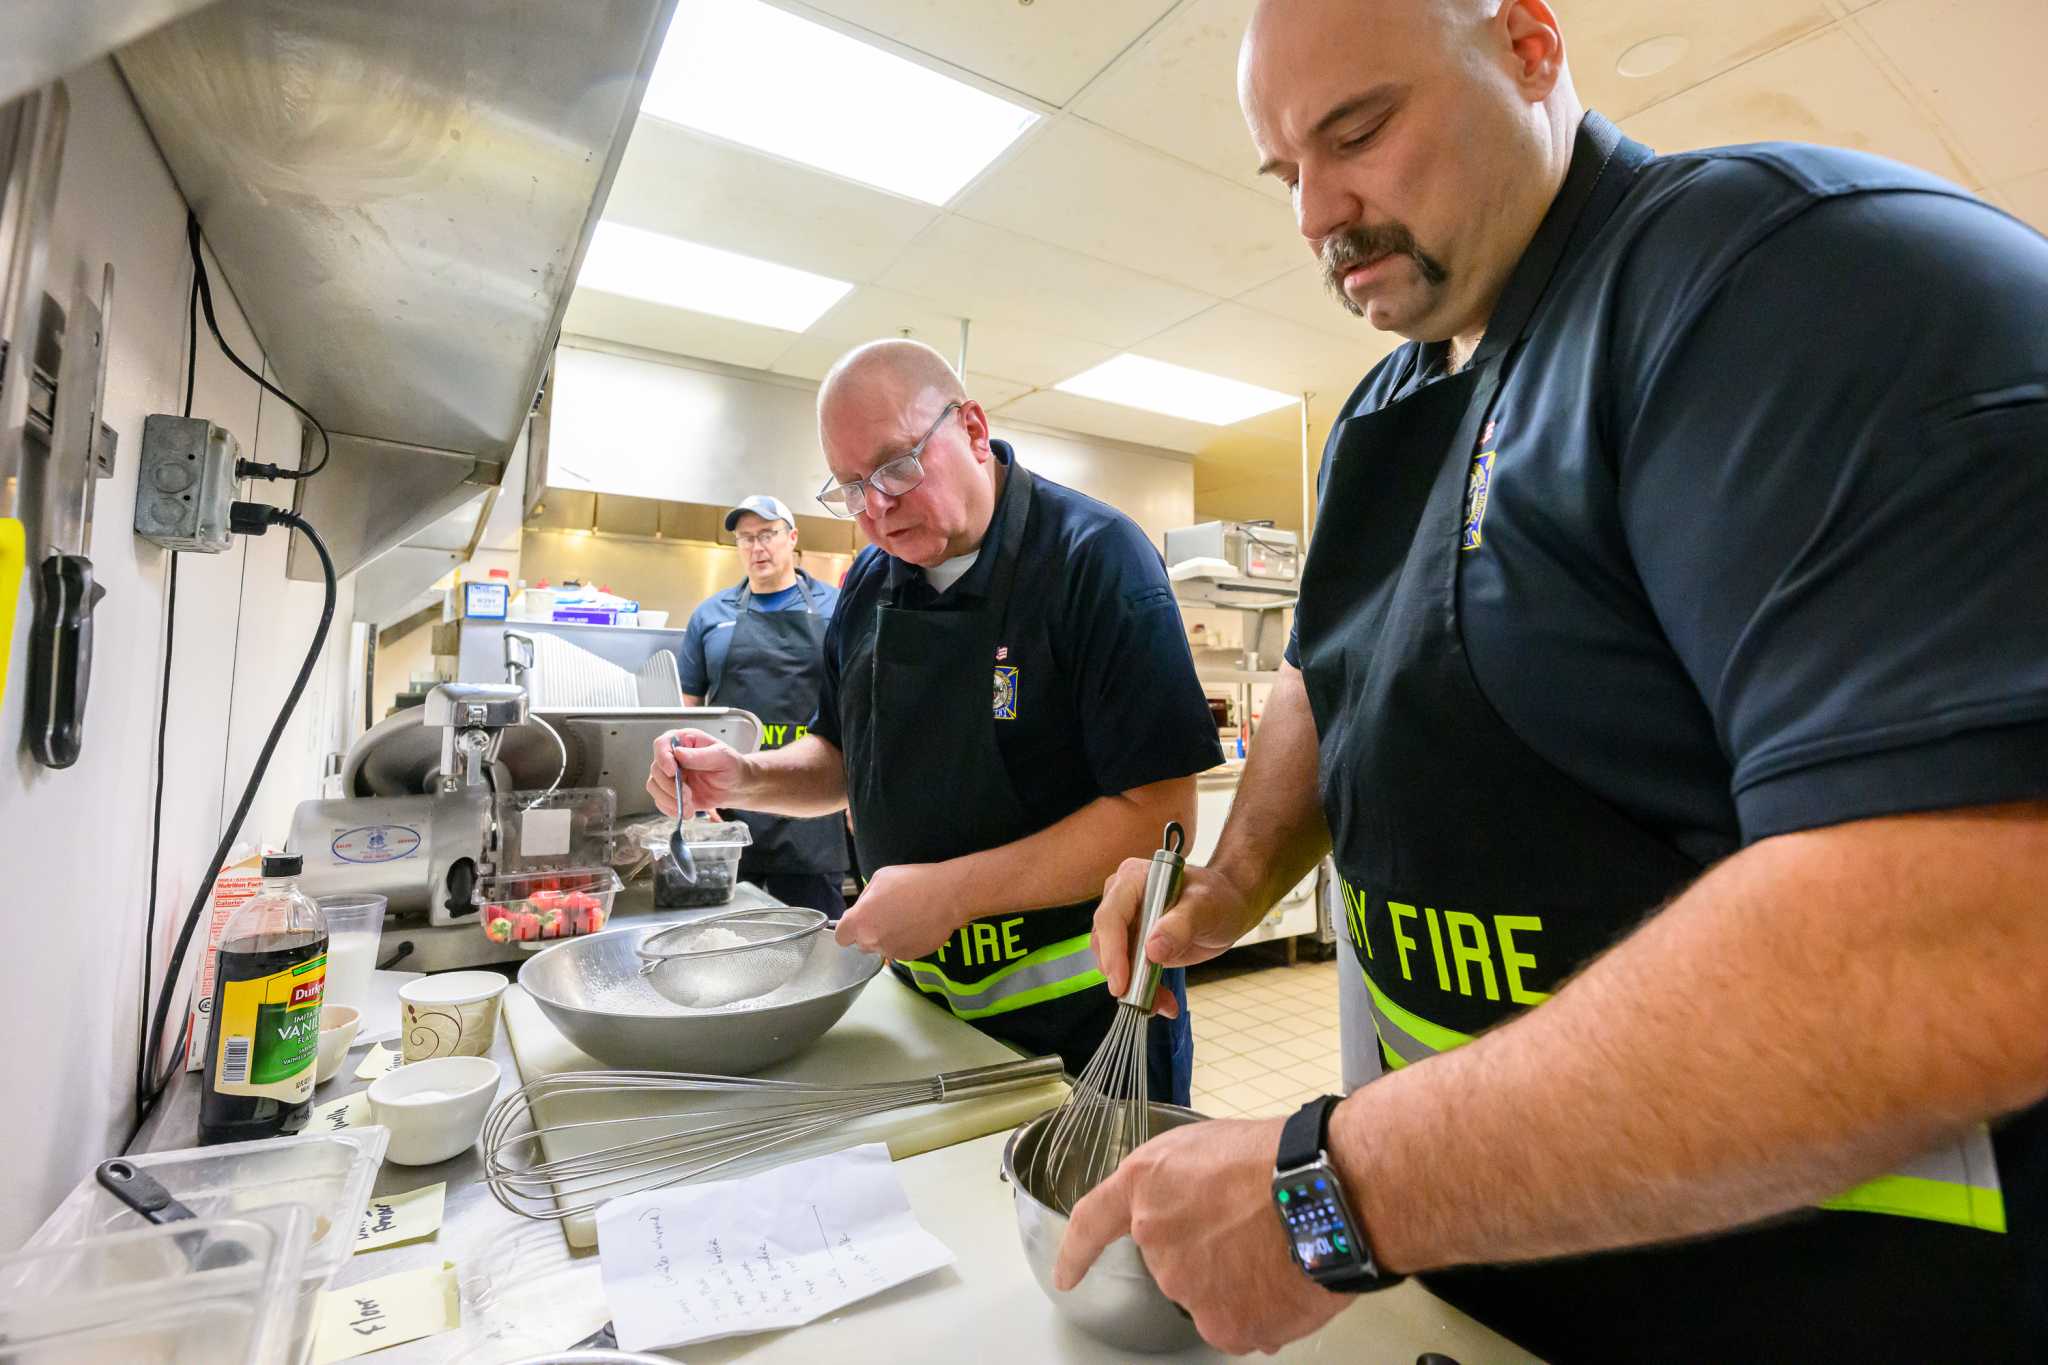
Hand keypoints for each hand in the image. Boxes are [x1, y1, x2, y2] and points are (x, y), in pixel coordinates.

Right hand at [645, 729, 747, 819]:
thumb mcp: (722, 757)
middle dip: (670, 786)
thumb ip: (700, 755)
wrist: (736, 787)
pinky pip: (660, 801)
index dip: (663, 758)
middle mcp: (673, 757)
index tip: (672, 771)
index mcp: (684, 741)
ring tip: (689, 806)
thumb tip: (679, 754)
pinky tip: (686, 811)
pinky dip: (671, 809)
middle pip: (656, 769)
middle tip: (687, 795)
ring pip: (654, 786)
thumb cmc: (731, 766)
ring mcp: (670, 776)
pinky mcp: (670, 792)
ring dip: (670, 800)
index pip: (662, 744)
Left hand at [834, 863, 966, 960]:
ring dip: (888, 937)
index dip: (850, 928)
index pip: (842, 937)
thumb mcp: (880, 878)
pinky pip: (900, 950)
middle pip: (862, 943)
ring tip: (905, 919)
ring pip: (882, 947)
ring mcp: (892, 951)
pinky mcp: (910, 956)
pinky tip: (916, 926)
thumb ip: (865, 898)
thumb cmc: (914, 883)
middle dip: (870, 932)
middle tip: (887, 915)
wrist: (947, 896)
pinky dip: (905, 941)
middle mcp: (873, 941)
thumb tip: (863, 908)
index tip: (859, 921)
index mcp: (861, 921)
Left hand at [1053, 1116, 1350, 1354]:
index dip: (1077, 1251)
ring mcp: (1185, 1286)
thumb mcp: (1213, 1147)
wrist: (1326, 1190)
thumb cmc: (1282, 1157)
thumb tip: (1204, 1223)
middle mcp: (1155, 1237)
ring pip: (1211, 1295)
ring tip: (1279, 1247)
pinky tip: (1285, 1280)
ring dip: (1239, 1281)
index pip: (1094, 1221)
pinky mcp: (1221, 1324)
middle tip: (1254, 1229)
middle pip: (1175, 1262)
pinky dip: (1262, 1311)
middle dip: (1210, 1253)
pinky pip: (1240, 1325)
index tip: (1067, 1274)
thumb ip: (1187, 1188)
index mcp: (1147, 1185)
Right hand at [1093, 861, 1263, 1019]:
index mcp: (1133, 879)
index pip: (1111, 916)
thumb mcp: (1205, 908)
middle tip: (1147, 1002)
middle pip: (1106, 942)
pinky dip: (1143, 989)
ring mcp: (1126, 922)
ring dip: (1135, 987)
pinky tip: (1164, 1001)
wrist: (1228, 906)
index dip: (1112, 951)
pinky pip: (1128, 970)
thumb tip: (1152, 951)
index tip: (1121, 983)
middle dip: (1124, 976)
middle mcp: (1122, 899)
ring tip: (1163, 1003)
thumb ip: (1180, 926)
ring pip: (1114, 962)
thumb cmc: (1218, 898)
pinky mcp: (1133, 943)